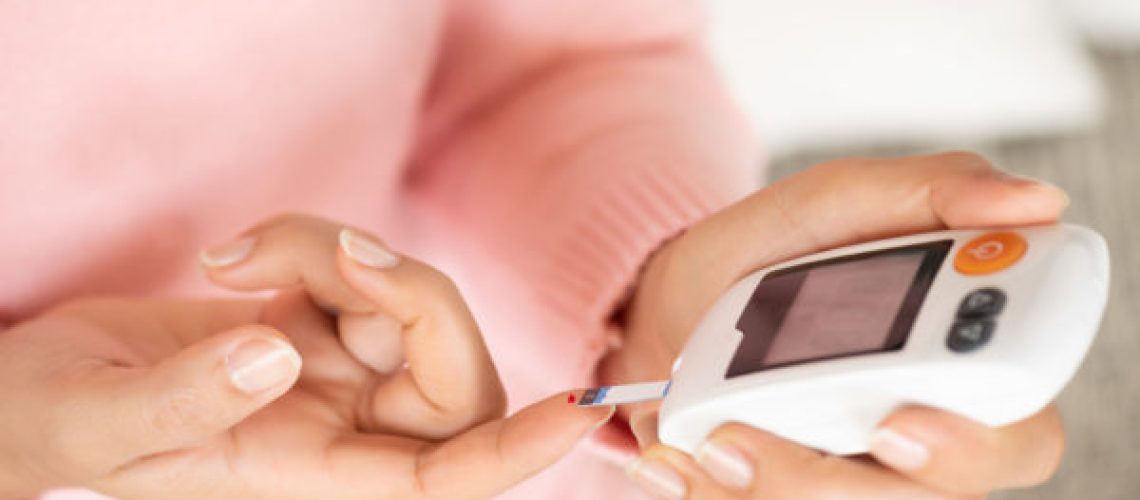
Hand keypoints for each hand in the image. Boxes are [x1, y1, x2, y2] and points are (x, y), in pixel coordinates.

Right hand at [0, 215, 610, 498]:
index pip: (444, 480)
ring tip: (238, 256)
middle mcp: (339, 432)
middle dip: (414, 298)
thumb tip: (277, 352)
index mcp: (306, 481)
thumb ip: (185, 399)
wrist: (29, 390)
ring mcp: (332, 374)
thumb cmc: (47, 427)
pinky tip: (236, 257)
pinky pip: (357, 268)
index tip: (583, 405)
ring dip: (339, 253)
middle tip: (332, 254)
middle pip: (451, 374)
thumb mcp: (97, 424)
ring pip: (406, 304)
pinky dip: (310, 239)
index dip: (519, 450)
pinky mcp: (312, 321)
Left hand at [599, 152, 1069, 497]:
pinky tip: (673, 454)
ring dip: (761, 486)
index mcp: (961, 372)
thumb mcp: (844, 200)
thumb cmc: (779, 247)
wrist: (679, 295)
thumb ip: (936, 192)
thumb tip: (1036, 202)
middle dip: (827, 484)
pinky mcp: (781, 494)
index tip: (897, 424)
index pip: (1019, 438)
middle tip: (742, 438)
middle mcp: (915, 442)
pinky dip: (711, 491)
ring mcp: (847, 479)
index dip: (974, 447)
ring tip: (703, 439)